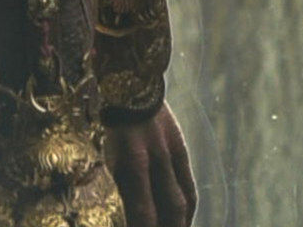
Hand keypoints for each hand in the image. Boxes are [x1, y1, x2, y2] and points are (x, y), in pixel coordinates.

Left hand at [105, 102, 196, 226]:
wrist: (135, 89)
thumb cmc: (118, 132)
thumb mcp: (113, 160)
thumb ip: (126, 190)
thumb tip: (135, 218)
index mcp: (133, 164)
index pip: (143, 211)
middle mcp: (156, 161)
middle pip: (170, 208)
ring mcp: (172, 156)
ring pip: (183, 201)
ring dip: (180, 224)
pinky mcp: (182, 152)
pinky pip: (189, 188)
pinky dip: (188, 210)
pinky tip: (183, 221)